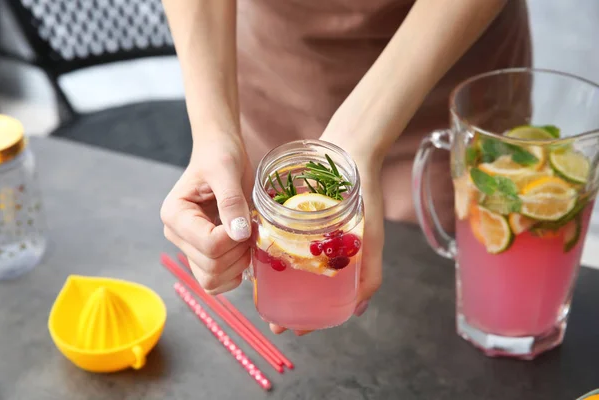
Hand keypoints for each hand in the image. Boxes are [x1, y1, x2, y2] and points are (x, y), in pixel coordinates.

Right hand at [160, 136, 254, 294]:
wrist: (220, 153)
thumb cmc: (219, 156)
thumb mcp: (226, 171)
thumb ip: (231, 202)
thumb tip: (239, 234)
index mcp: (174, 215)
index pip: (209, 245)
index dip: (235, 237)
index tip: (246, 218)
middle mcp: (176, 235)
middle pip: (211, 267)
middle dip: (239, 251)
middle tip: (249, 226)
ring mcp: (188, 248)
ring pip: (212, 280)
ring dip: (238, 264)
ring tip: (246, 236)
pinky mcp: (202, 255)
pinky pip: (216, 282)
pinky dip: (234, 273)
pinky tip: (243, 249)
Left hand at [269, 139, 383, 335]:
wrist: (351, 148)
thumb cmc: (365, 194)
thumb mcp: (373, 237)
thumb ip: (370, 272)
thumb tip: (357, 310)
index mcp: (341, 258)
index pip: (324, 296)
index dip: (310, 316)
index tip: (292, 330)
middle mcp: (323, 247)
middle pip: (301, 282)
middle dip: (287, 302)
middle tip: (272, 317)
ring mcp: (308, 231)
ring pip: (288, 262)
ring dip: (276, 280)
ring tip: (261, 292)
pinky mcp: (294, 214)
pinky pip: (279, 237)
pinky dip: (270, 250)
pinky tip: (257, 258)